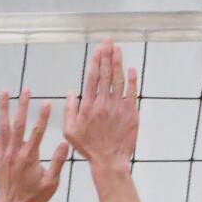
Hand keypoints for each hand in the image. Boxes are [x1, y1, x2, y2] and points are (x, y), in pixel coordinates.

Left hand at [0, 89, 68, 201]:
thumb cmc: (34, 196)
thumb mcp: (52, 182)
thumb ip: (58, 162)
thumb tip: (65, 143)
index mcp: (30, 157)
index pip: (37, 132)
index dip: (42, 116)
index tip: (46, 102)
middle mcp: (15, 152)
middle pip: (19, 124)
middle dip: (22, 105)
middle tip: (26, 89)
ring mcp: (4, 153)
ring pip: (4, 126)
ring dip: (4, 108)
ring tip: (5, 92)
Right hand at [64, 38, 138, 175]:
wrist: (109, 160)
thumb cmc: (88, 147)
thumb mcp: (70, 131)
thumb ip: (69, 110)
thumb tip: (71, 92)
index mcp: (89, 105)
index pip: (93, 77)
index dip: (96, 60)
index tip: (98, 48)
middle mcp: (104, 102)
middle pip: (106, 73)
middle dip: (107, 55)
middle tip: (109, 40)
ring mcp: (118, 107)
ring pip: (119, 80)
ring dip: (118, 63)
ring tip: (118, 48)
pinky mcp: (131, 113)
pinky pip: (132, 93)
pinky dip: (132, 80)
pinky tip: (131, 69)